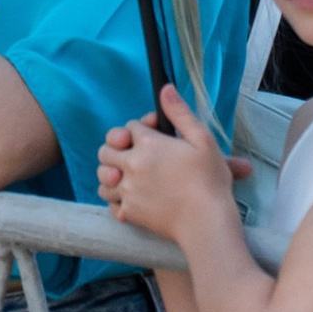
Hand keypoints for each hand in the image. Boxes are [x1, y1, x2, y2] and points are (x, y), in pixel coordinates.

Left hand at [95, 87, 248, 237]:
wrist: (207, 223)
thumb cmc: (209, 181)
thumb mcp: (202, 140)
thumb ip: (180, 113)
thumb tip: (165, 88)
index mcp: (147, 144)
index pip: (130, 127)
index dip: (142, 128)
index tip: (157, 135)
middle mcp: (131, 165)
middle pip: (106, 150)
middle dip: (117, 149)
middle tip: (134, 155)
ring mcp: (128, 190)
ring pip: (103, 178)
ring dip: (112, 175)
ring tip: (127, 178)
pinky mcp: (130, 213)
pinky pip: (111, 204)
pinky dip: (117, 201)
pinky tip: (131, 200)